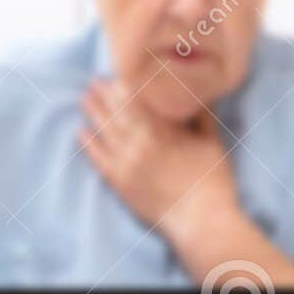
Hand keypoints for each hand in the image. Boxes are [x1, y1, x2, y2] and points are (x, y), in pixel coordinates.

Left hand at [78, 79, 239, 241]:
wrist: (201, 219)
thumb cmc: (212, 180)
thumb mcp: (212, 141)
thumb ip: (201, 116)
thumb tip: (196, 93)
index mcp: (163, 129)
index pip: (136, 99)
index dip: (124, 84)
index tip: (117, 74)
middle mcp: (140, 142)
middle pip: (117, 112)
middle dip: (105, 95)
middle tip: (95, 81)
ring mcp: (127, 163)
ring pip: (104, 131)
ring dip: (93, 113)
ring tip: (84, 98)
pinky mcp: (120, 183)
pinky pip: (98, 159)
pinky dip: (88, 144)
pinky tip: (80, 132)